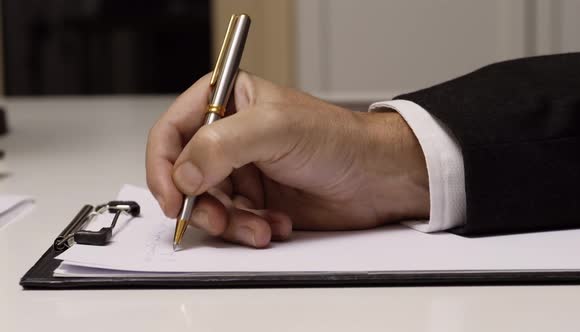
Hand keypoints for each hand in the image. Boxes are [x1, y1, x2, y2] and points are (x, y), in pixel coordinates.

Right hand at [146, 72, 428, 247]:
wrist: (374, 178)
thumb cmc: (337, 139)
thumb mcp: (276, 128)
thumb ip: (222, 144)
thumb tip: (183, 172)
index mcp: (227, 102)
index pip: (171, 132)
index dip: (163, 166)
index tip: (173, 197)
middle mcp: (229, 137)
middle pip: (184, 176)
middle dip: (199, 203)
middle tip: (217, 218)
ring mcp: (241, 171)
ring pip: (207, 206)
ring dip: (229, 223)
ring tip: (259, 226)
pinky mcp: (256, 201)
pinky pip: (232, 224)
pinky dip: (249, 230)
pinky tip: (276, 224)